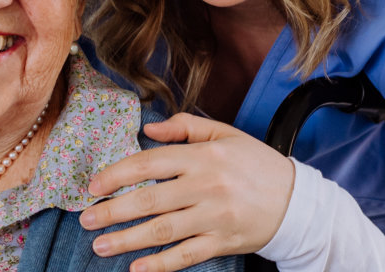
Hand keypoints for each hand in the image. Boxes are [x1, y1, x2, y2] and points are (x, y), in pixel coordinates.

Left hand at [80, 113, 294, 271]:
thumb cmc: (257, 165)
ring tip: (100, 246)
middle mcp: (206, 186)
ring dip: (127, 240)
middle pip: (149, 201)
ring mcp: (214, 217)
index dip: (117, 175)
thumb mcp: (226, 134)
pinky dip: (160, 265)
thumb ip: (186, 126)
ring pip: (162, 230)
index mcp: (204, 156)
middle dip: (112, 212)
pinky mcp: (222, 242)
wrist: (298, 201)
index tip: (94, 186)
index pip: (150, 164)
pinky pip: (185, 255)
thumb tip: (149, 129)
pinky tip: (137, 268)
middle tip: (86, 219)